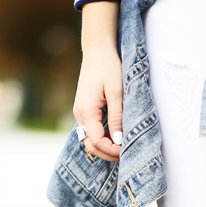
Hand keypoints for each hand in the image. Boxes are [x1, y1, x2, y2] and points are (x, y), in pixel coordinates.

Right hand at [73, 2, 121, 162]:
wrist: (97, 51)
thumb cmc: (108, 67)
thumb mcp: (116, 91)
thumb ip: (117, 116)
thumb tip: (119, 140)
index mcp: (86, 110)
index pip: (97, 141)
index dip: (111, 150)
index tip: (126, 152)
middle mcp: (79, 114)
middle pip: (90, 145)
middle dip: (107, 154)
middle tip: (125, 155)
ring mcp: (80, 113)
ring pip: (90, 140)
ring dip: (105, 148)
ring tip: (122, 149)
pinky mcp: (85, 111)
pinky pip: (91, 131)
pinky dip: (102, 139)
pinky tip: (115, 139)